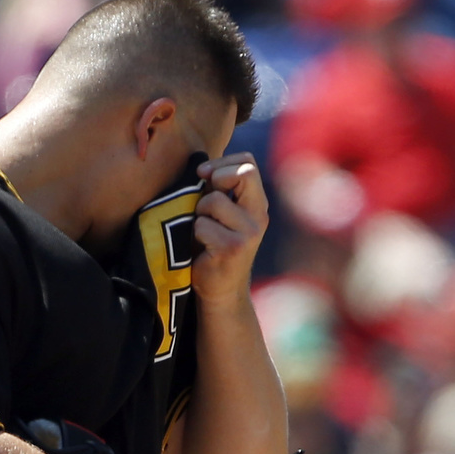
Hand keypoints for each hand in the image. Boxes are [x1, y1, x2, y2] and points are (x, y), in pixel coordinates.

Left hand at [192, 153, 268, 303]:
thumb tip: (201, 165)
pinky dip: (195, 233)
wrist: (222, 290)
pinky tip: (202, 248)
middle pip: (243, 173)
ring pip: (214, 201)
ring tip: (203, 230)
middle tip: (205, 198)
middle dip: (216, 179)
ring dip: (199, 213)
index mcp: (257, 204)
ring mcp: (248, 233)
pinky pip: (202, 225)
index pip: (249, 163)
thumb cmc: (215, 246)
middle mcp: (259, 216)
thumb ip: (220, 191)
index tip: (204, 174)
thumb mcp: (223, 215)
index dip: (224, 162)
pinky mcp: (232, 248)